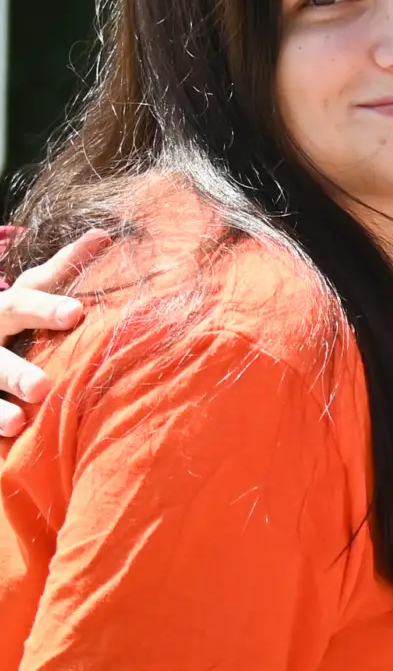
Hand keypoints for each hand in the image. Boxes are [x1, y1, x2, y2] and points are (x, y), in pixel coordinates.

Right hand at [0, 230, 110, 437]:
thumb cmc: (10, 321)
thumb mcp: (28, 293)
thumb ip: (62, 270)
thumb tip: (104, 235)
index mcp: (3, 310)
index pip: (23, 300)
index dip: (46, 306)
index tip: (78, 313)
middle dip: (15, 367)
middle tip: (43, 384)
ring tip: (20, 418)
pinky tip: (8, 435)